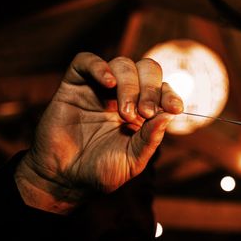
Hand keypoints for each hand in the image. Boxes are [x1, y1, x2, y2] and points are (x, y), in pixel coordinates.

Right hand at [15, 52, 182, 212]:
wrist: (65, 179)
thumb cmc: (100, 171)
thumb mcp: (133, 160)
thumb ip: (150, 138)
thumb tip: (169, 115)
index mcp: (142, 111)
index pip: (162, 89)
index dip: (169, 95)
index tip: (175, 108)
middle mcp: (123, 95)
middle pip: (146, 69)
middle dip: (150, 88)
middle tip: (145, 112)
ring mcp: (99, 88)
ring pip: (122, 64)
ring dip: (130, 85)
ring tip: (125, 113)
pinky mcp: (74, 85)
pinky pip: (86, 61)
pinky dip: (99, 66)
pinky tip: (108, 82)